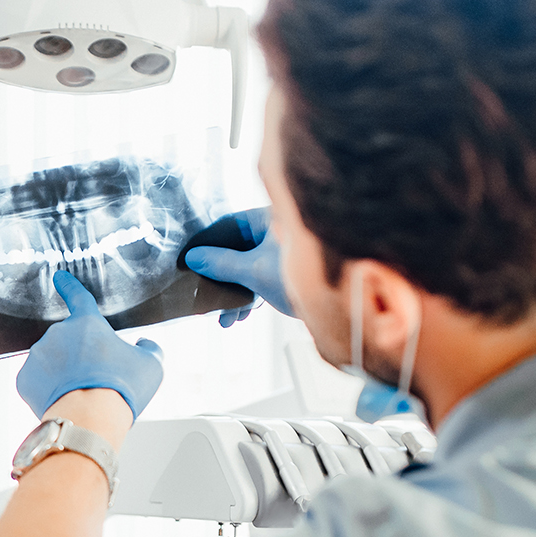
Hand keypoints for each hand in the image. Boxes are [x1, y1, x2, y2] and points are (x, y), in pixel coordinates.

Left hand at [16, 271, 164, 417]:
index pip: (78, 297)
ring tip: (81, 395)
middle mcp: (57, 333)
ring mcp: (37, 356)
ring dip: (63, 373)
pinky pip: (37, 381)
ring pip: (51, 361)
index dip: (69, 286)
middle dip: (80, 356)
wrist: (90, 419)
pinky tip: (64, 400)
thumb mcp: (151, 365)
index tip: (59, 277)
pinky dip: (48, 390)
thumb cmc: (121, 389)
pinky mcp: (24, 379)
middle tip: (96, 380)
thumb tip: (144, 344)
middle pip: (69, 341)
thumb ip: (149, 348)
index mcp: (87, 323)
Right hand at [183, 208, 292, 323]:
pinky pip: (262, 279)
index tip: (189, 258)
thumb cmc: (303, 276)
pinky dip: (250, 295)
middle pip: (237, 249)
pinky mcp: (291, 272)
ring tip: (225, 317)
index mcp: (270, 218)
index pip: (229, 224)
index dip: (207, 242)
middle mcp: (278, 231)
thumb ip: (222, 264)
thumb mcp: (254, 271)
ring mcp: (285, 252)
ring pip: (249, 267)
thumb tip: (194, 259)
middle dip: (220, 276)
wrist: (346, 305)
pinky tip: (242, 315)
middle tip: (204, 292)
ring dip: (235, 293)